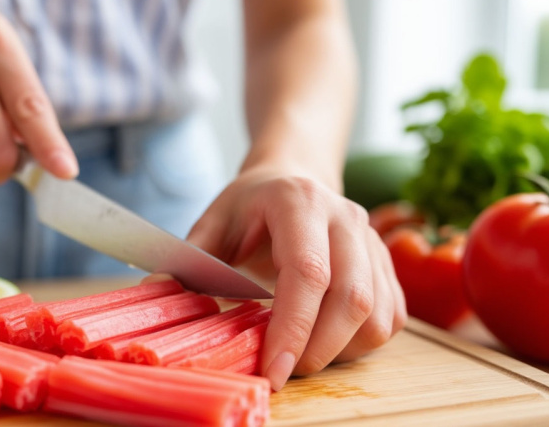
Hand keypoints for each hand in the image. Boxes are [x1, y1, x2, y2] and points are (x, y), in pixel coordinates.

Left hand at [188, 166, 406, 389]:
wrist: (295, 177)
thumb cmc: (251, 205)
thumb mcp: (214, 220)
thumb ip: (190, 257)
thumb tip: (156, 292)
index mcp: (299, 203)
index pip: (308, 272)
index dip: (293, 327)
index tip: (273, 368)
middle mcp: (346, 218)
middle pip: (351, 298)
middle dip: (317, 349)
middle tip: (283, 371)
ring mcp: (373, 241)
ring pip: (377, 313)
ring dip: (341, 350)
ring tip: (301, 355)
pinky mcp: (387, 264)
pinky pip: (391, 318)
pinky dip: (362, 343)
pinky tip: (328, 342)